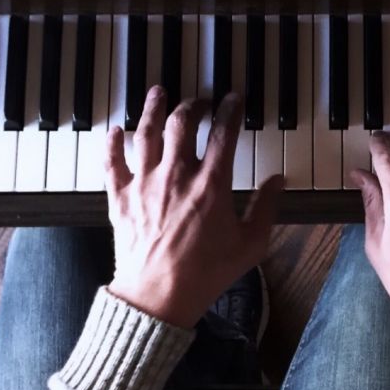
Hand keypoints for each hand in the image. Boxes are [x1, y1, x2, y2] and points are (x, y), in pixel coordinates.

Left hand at [104, 85, 282, 327]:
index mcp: (211, 185)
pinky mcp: (120, 198)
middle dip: (192, 105)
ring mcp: (145, 184)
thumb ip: (265, 207)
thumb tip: (277, 181)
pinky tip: (115, 130)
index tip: (233, 99)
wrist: (159, 296)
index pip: (224, 133)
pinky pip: (112, 161)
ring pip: (146, 132)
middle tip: (198, 101)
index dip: (230, 110)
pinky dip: (112, 142)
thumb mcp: (251, 244)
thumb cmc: (206, 273)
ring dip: (153, 109)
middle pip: (182, 123)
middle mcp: (177, 175)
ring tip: (158, 93)